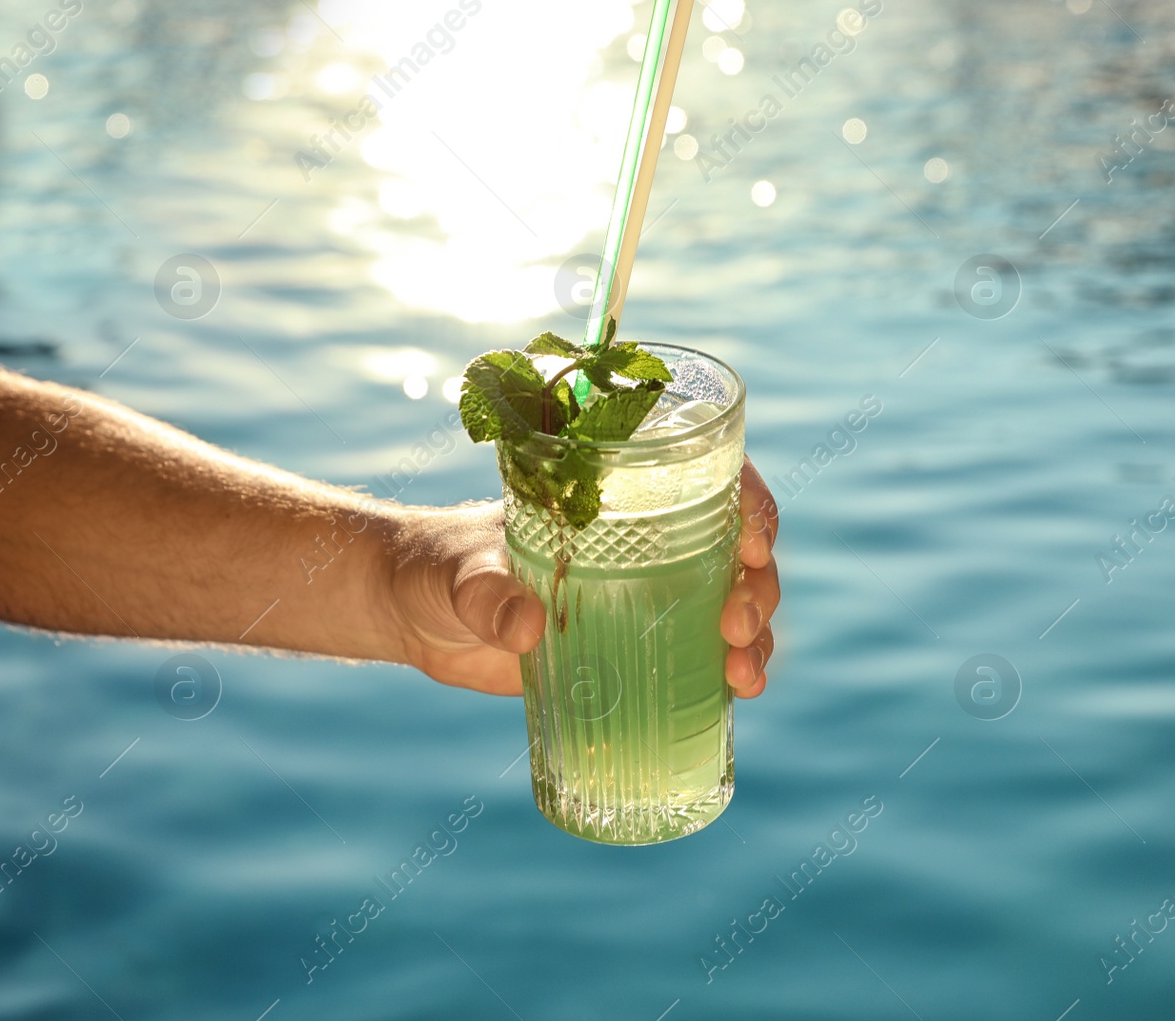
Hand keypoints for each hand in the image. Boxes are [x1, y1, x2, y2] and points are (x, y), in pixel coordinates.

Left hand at [381, 458, 778, 697]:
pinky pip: (705, 654)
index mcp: (620, 498)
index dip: (750, 503)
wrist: (417, 615)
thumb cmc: (441, 567)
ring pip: (734, 604)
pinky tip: (740, 692)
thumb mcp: (461, 574)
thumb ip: (486, 595)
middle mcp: (649, 542)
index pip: (709, 481)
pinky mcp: (637, 648)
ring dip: (756, 635)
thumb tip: (525, 628)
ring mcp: (650, 597)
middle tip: (736, 625)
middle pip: (738, 552)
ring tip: (743, 674)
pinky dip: (732, 670)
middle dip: (757, 586)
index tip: (754, 541)